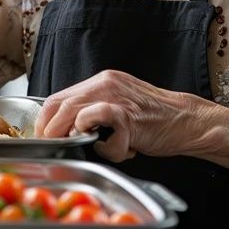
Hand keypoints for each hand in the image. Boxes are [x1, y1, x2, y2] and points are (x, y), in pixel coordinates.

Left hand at [34, 69, 213, 161]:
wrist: (187, 120)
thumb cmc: (153, 118)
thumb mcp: (119, 105)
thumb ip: (95, 110)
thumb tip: (67, 128)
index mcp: (101, 81)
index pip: (60, 96)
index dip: (45, 118)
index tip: (42, 135)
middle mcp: (106, 84)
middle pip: (62, 104)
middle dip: (50, 129)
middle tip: (50, 145)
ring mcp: (118, 98)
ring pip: (76, 112)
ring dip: (69, 135)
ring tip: (78, 145)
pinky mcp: (130, 116)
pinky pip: (103, 126)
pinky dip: (102, 144)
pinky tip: (110, 147)